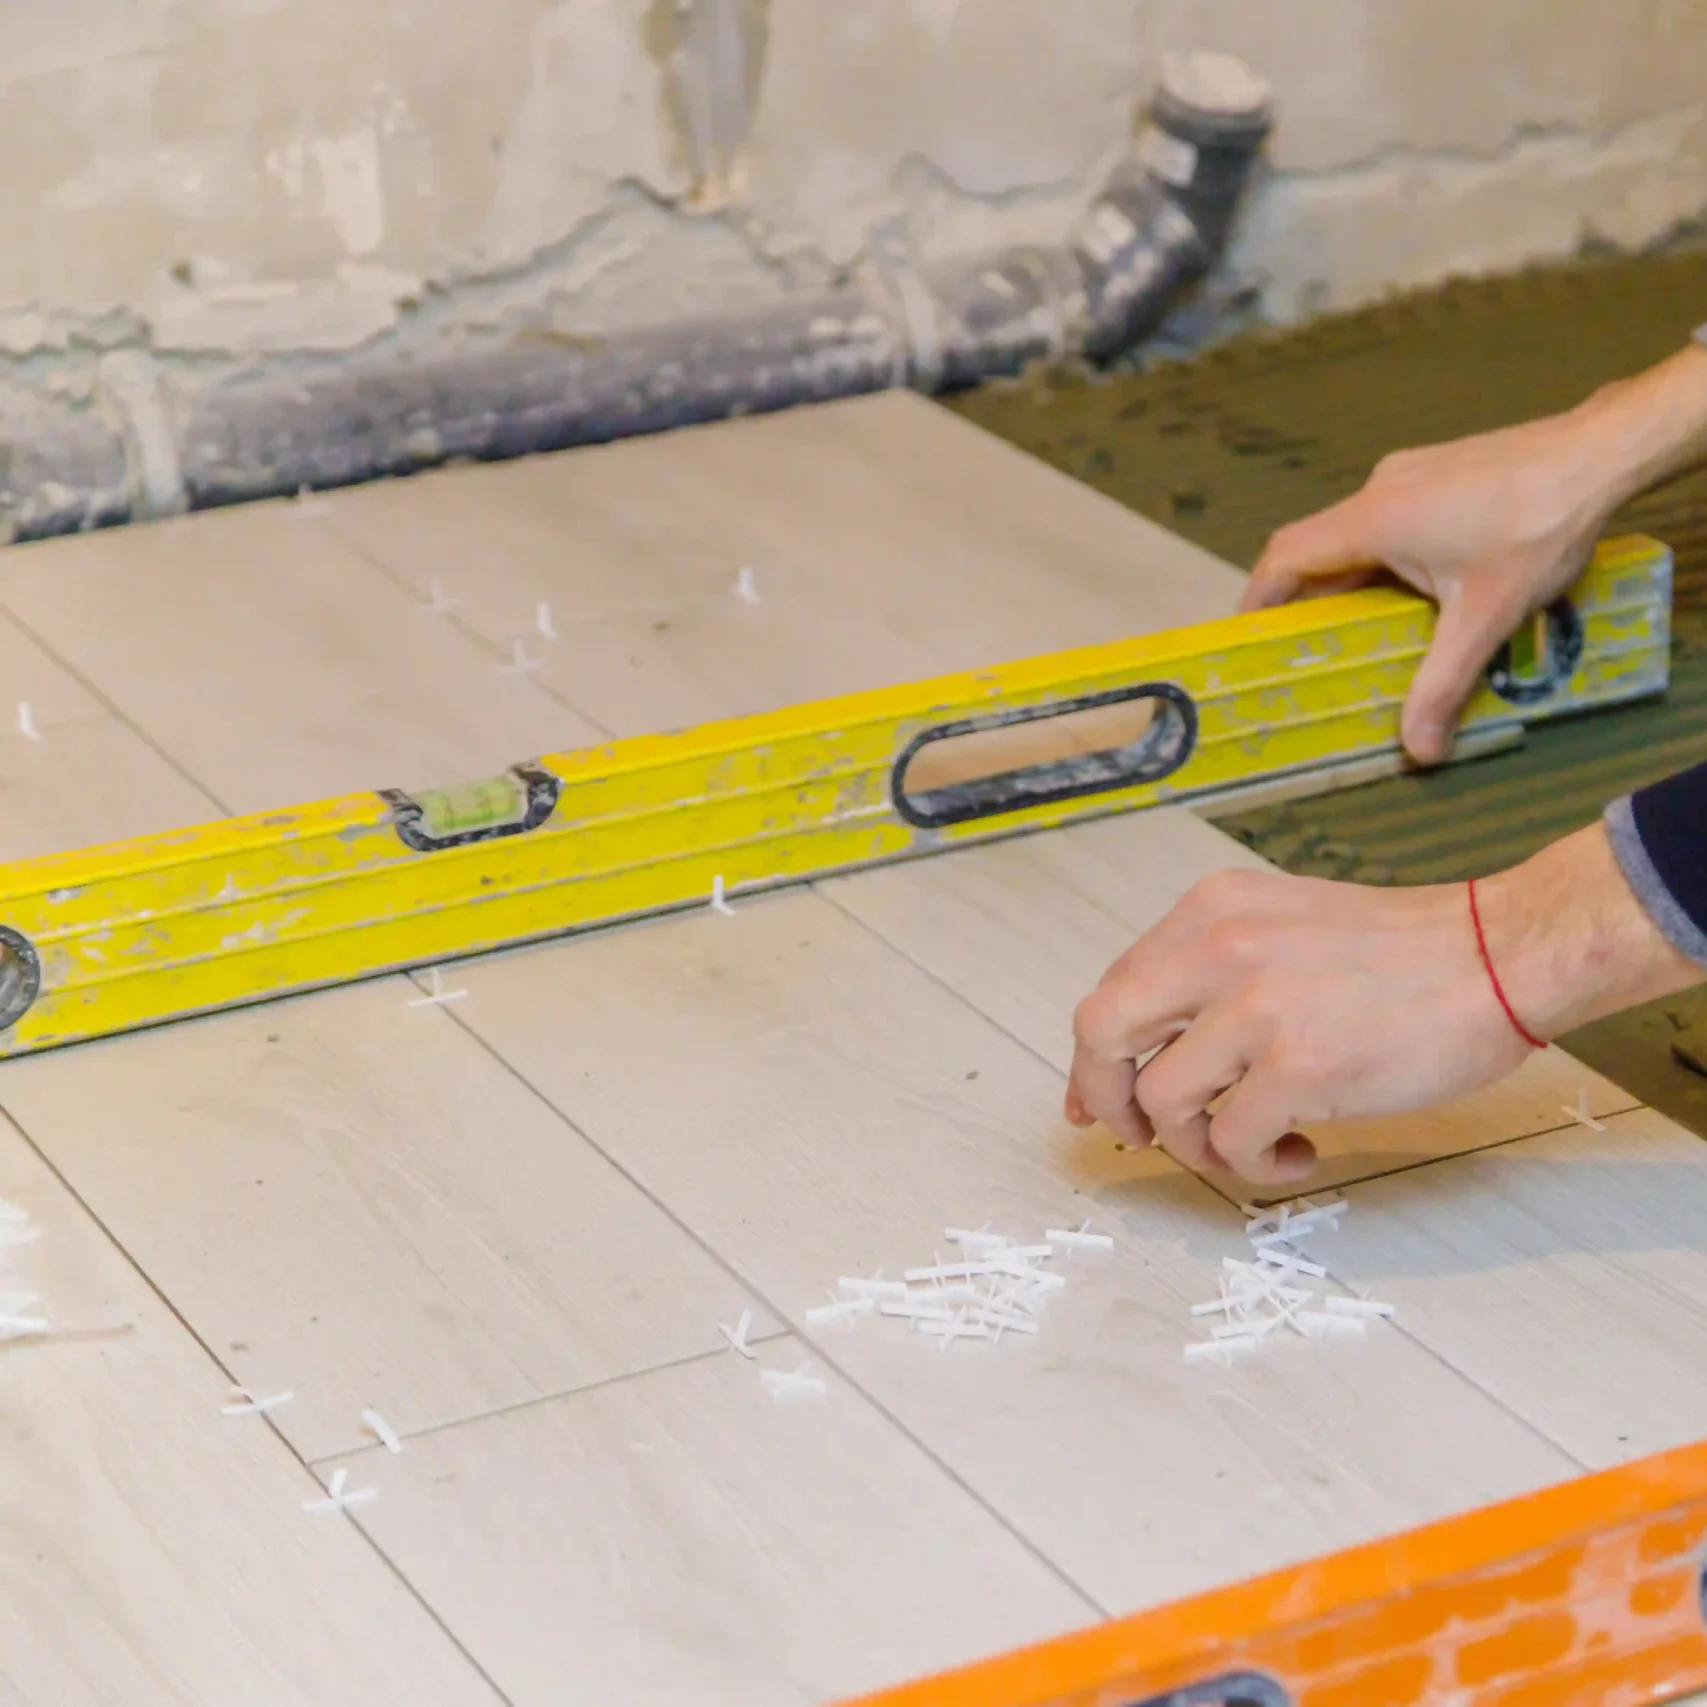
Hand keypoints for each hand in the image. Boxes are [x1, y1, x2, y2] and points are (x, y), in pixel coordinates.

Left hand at [1065, 824, 1699, 1186]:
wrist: (1501, 955)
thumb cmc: (1405, 952)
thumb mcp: (1284, 925)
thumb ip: (1217, 971)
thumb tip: (1159, 1047)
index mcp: (1210, 912)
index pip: (1114, 989)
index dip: (1098, 1057)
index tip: (1098, 1102)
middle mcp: (1218, 948)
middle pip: (1102, 1034)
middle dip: (1104, 1099)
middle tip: (1141, 1138)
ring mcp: (1255, 1007)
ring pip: (1161, 1100)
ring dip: (1196, 1143)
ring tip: (1250, 1145)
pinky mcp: (1299, 1066)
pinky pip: (1231, 1141)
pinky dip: (1252, 1164)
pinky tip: (1297, 1151)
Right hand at [1245, 414, 1612, 764]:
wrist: (1602, 452)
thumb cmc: (1538, 525)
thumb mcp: (1486, 618)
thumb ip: (1443, 685)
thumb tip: (1419, 751)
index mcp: (1372, 520)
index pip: (1286, 556)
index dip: (1258, 597)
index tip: (1249, 636)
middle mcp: (1379, 489)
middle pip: (1318, 548)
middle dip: (1309, 602)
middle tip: (1312, 651)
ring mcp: (1410, 473)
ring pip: (1358, 535)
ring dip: (1354, 581)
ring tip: (1370, 630)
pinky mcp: (1439, 470)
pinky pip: (1391, 519)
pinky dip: (1386, 558)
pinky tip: (1424, 588)